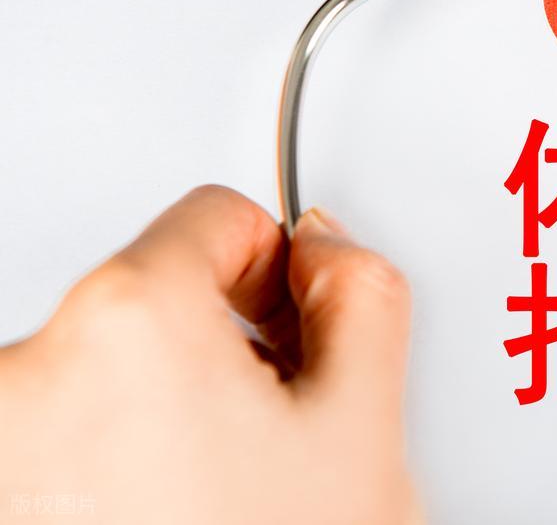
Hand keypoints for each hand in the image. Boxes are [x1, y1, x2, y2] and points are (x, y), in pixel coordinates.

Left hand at [0, 185, 421, 524]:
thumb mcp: (367, 428)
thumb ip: (363, 294)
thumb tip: (325, 253)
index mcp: (128, 322)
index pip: (215, 217)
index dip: (279, 271)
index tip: (290, 328)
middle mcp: (22, 376)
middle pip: (149, 297)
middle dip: (216, 351)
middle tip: (263, 440)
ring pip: (98, 374)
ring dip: (156, 414)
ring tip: (210, 501)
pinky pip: (52, 441)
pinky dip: (105, 467)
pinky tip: (160, 518)